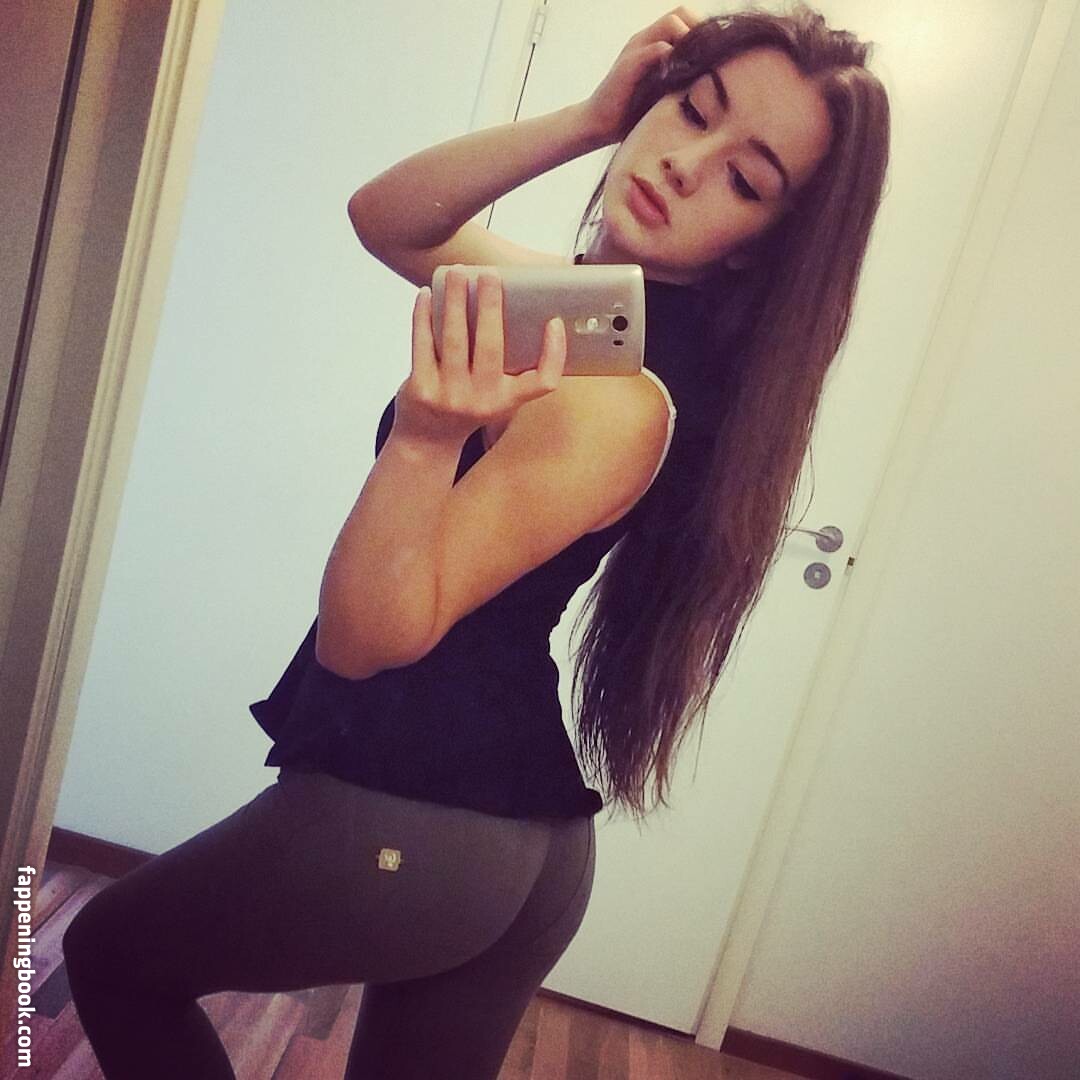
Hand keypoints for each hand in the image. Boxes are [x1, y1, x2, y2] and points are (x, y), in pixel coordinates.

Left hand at [393, 267, 566, 446]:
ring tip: (456, 273)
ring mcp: (450, 396)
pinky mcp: (421, 389)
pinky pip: (423, 344)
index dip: (554, 353)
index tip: (553, 321)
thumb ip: (506, 363)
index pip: (543, 381)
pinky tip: (425, 294)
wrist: (428, 439)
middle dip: (491, 306)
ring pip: (455, 339)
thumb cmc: (468, 403)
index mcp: (507, 400)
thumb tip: (506, 304)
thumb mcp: (495, 394)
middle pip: (492, 346)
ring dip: (455, 301)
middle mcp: (482, 400)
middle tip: (490, 274)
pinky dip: (424, 316)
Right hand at [581, 7, 704, 144]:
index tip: (718, 54)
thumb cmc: (631, 113)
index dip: (704, 31)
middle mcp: (645, 40)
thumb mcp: (662, 92)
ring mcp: (636, 49)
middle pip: (680, 13)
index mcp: (653, 44)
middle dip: (700, 30)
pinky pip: (655, 49)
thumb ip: (681, 79)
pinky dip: (672, 56)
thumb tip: (713, 81)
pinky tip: (683, 76)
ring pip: (671, 23)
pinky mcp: (628, 65)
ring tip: (701, 63)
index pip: (685, 18)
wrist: (598, 124)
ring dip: (690, 39)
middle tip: (714, 57)